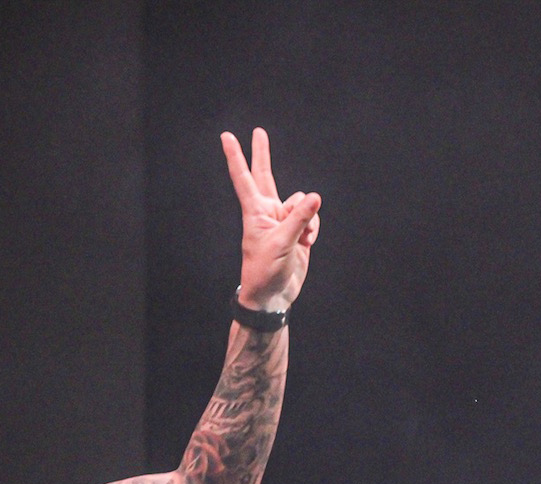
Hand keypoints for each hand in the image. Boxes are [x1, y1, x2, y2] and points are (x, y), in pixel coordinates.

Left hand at [221, 128, 321, 312]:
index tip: (226, 137)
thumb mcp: (282, 244)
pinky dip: (314, 227)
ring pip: (302, 202)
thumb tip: (314, 197)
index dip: (236, 157)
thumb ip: (299, 219)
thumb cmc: (266, 272)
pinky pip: (312, 217)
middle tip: (258, 132)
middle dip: (263, 154)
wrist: (273, 295)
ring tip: (302, 239)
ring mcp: (282, 220)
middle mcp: (267, 212)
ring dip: (308, 217)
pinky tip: (308, 242)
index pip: (244, 179)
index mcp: (255, 212)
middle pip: (266, 176)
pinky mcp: (297, 230)